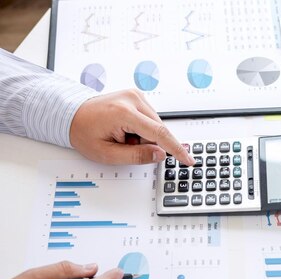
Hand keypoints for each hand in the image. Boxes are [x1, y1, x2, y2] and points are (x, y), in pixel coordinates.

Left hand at [69, 89, 194, 165]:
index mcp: (124, 113)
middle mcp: (133, 99)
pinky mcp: (136, 96)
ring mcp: (135, 95)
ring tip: (123, 136)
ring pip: (155, 124)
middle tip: (126, 146)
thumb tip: (160, 155)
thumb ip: (137, 156)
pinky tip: (127, 129)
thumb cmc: (83, 131)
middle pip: (158, 129)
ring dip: (145, 136)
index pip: (160, 134)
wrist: (70, 114)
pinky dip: (142, 128)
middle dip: (148, 143)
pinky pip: (150, 118)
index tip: (189, 159)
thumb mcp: (107, 154)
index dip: (176, 149)